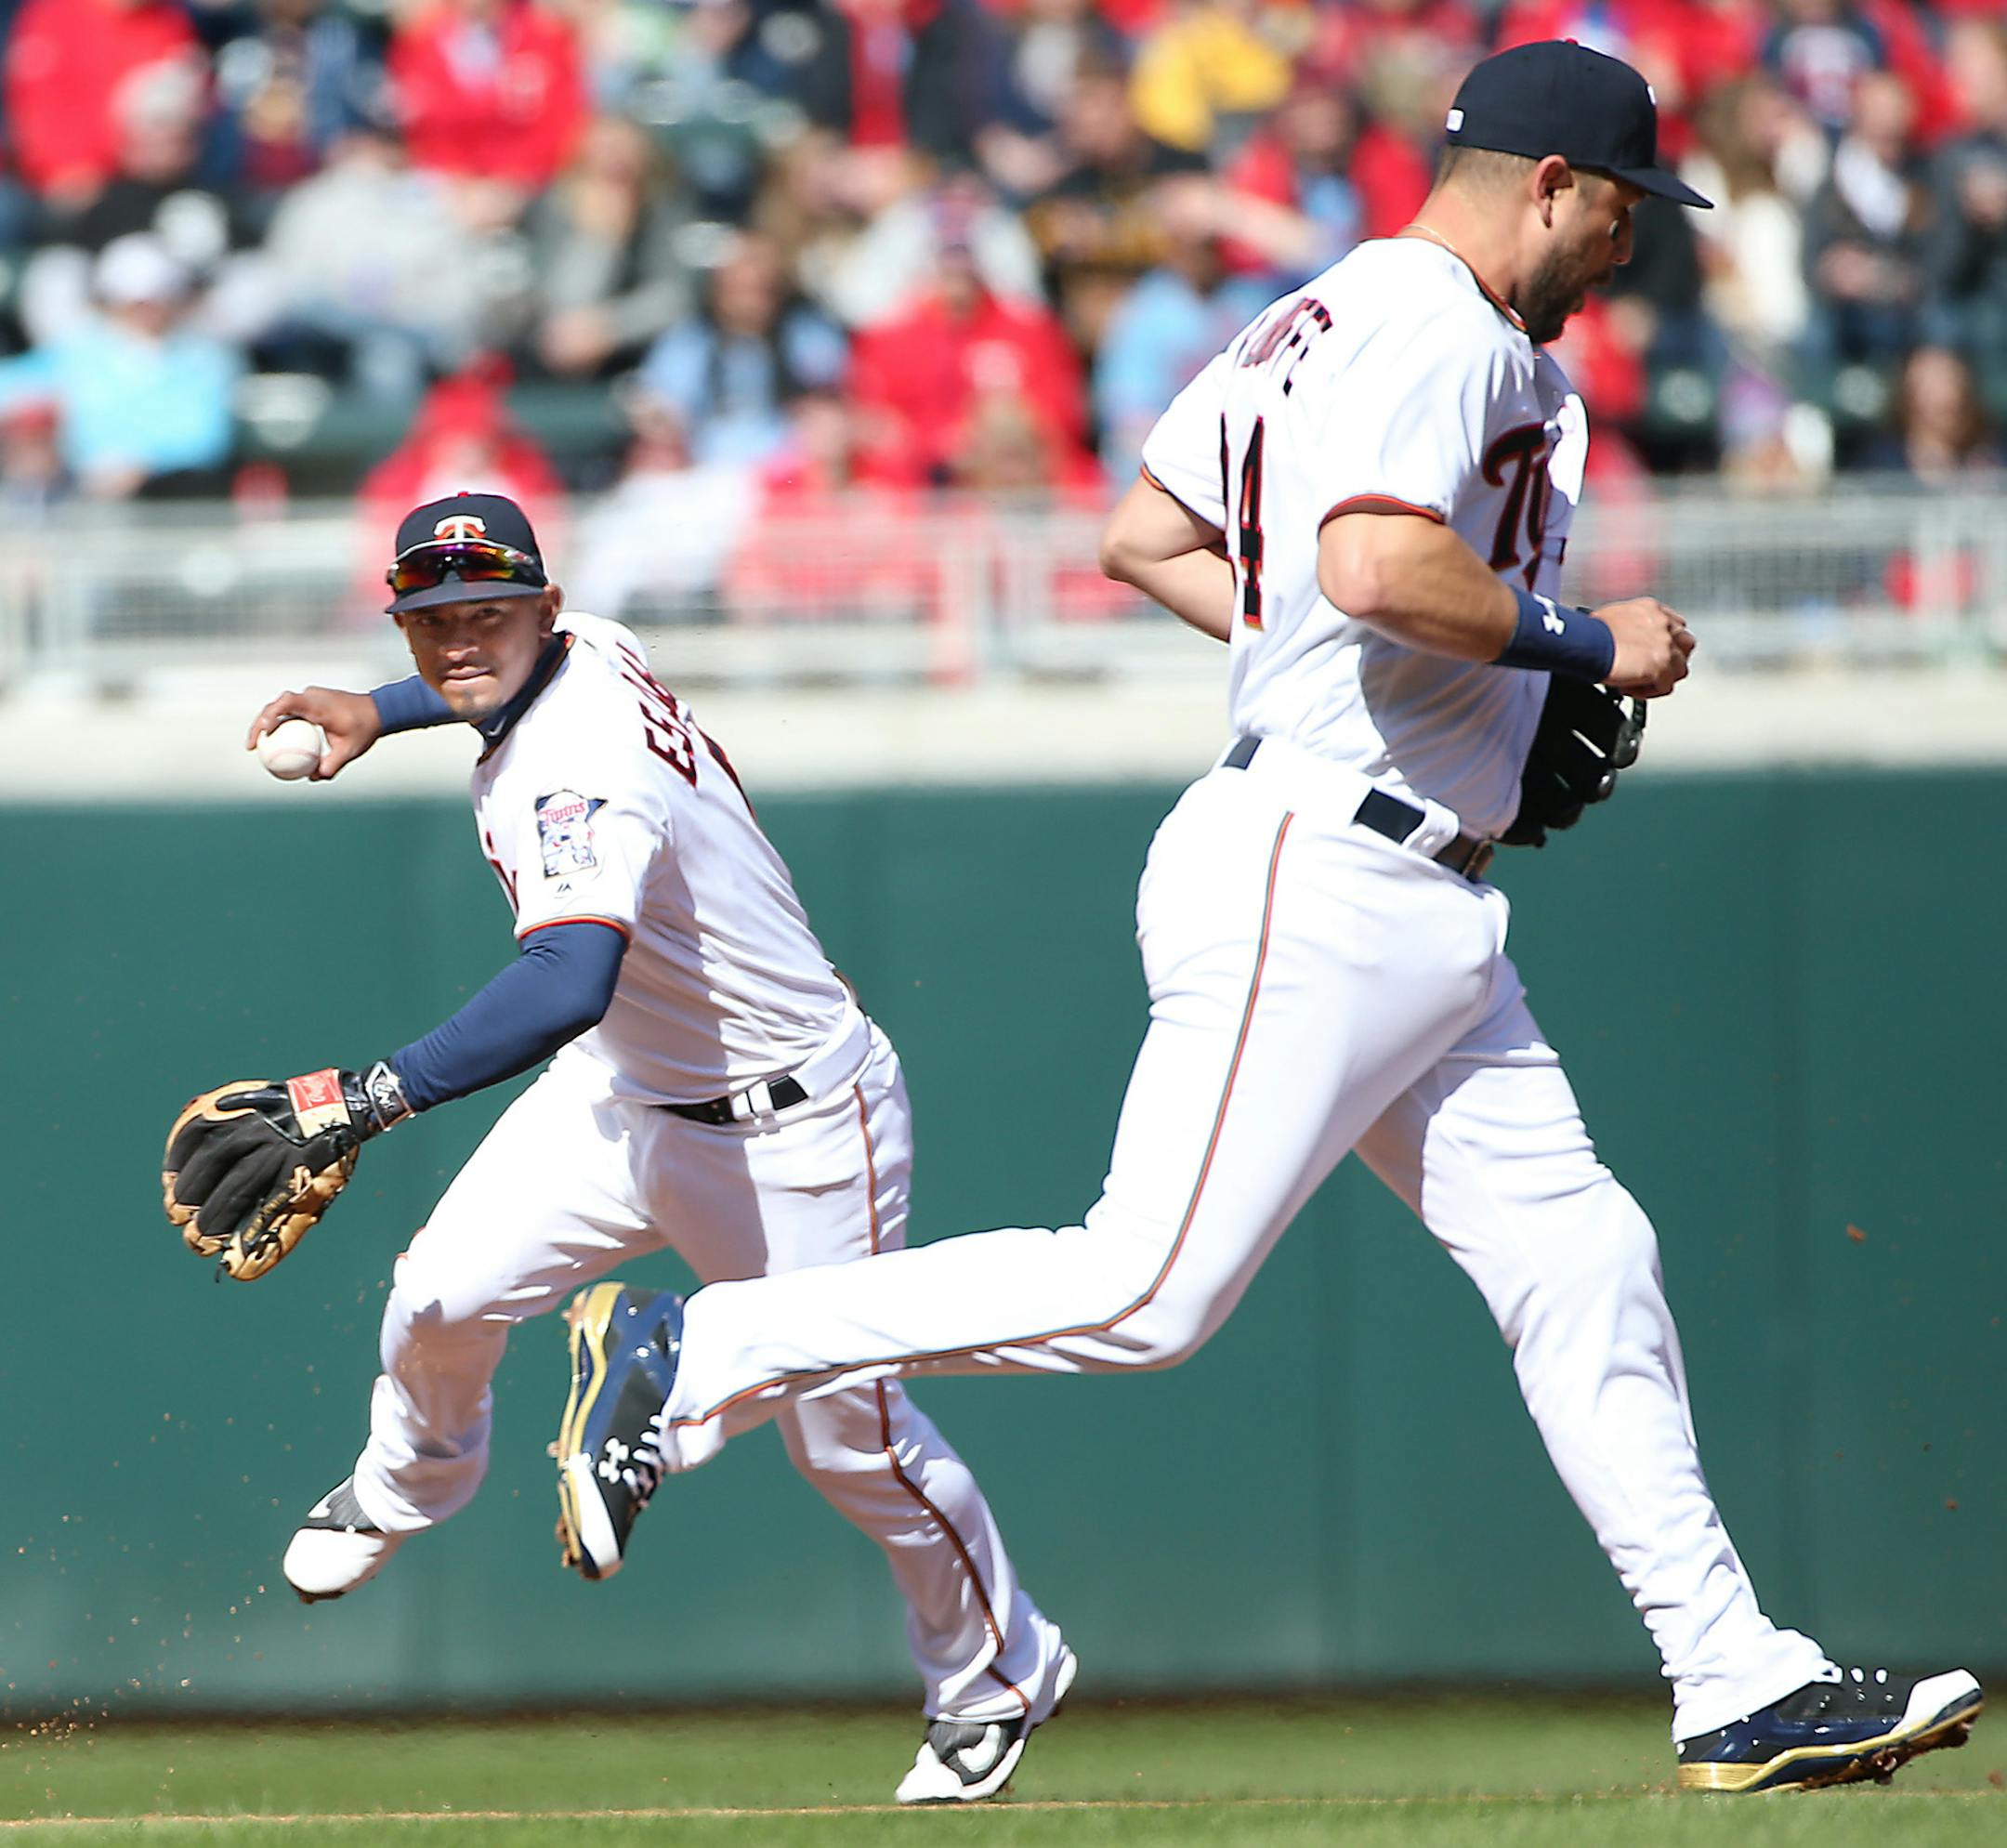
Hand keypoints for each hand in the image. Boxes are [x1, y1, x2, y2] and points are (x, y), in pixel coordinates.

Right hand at [246, 686, 381, 780]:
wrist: (379, 710)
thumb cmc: (365, 729)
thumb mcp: (350, 750)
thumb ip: (332, 765)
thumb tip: (313, 778)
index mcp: (317, 704)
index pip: (285, 704)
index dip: (268, 717)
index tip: (261, 736)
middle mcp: (310, 696)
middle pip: (276, 706)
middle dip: (259, 725)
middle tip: (250, 747)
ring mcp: (310, 696)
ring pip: (281, 708)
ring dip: (268, 724)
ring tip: (258, 746)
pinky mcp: (311, 700)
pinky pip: (292, 712)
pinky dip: (282, 725)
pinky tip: (278, 744)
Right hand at [1598, 597, 1694, 698]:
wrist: (1586, 643)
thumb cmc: (1590, 631)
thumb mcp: (1614, 615)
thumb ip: (1631, 624)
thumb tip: (1625, 637)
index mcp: (1652, 609)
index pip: (1676, 625)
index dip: (1668, 642)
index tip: (1655, 652)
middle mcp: (1664, 625)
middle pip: (1686, 646)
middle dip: (1673, 659)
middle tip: (1653, 670)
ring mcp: (1665, 646)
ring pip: (1680, 670)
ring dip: (1661, 678)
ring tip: (1639, 682)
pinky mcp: (1660, 667)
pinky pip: (1665, 688)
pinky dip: (1648, 692)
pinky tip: (1631, 688)